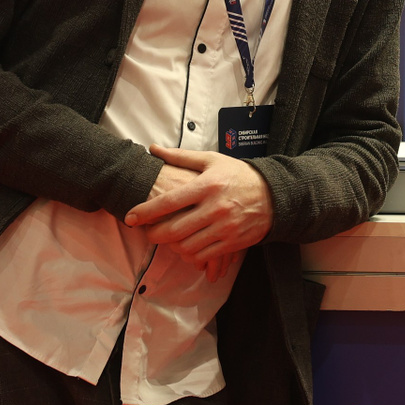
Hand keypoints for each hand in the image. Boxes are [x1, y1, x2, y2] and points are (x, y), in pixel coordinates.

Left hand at [125, 146, 273, 281]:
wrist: (274, 195)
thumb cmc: (239, 175)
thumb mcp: (212, 160)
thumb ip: (181, 157)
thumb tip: (153, 149)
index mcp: (207, 185)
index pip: (169, 202)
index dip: (145, 212)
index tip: (130, 217)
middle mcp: (214, 207)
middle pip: (174, 229)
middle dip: (154, 234)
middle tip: (148, 233)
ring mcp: (224, 227)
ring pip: (186, 245)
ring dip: (171, 246)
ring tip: (167, 240)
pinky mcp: (232, 242)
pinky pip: (203, 255)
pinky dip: (189, 255)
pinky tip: (185, 248)